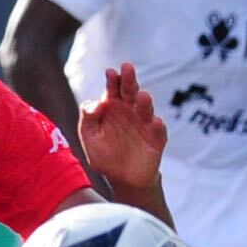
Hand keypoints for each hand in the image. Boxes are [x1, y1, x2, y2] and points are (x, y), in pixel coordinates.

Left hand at [80, 63, 165, 197]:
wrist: (123, 178)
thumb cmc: (104, 155)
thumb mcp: (90, 138)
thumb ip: (88, 119)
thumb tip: (95, 103)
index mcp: (113, 107)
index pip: (113, 88)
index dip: (112, 80)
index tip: (110, 72)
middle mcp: (130, 110)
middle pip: (130, 91)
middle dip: (129, 79)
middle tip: (127, 68)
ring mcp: (145, 122)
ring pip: (146, 108)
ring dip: (144, 101)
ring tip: (142, 96)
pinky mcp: (157, 137)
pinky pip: (158, 130)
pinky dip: (158, 126)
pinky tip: (155, 122)